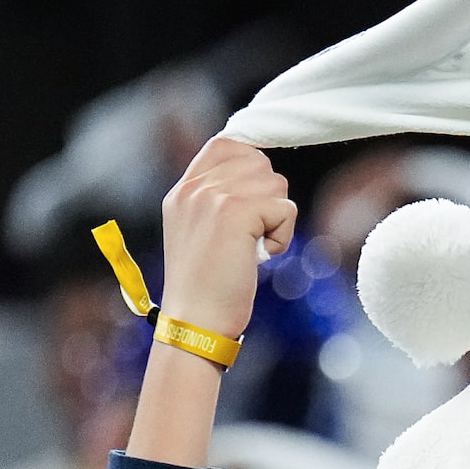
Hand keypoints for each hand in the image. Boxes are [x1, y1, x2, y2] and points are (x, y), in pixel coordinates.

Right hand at [158, 137, 298, 340]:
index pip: (227, 146)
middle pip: (259, 163)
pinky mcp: (236, 213)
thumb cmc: (205, 289)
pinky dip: (281, 238)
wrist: (195, 322)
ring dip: (275, 220)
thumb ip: (218, 200)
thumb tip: (261, 178)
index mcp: (184, 190)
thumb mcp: (200, 233)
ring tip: (249, 249)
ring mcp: (213, 197)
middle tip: (249, 237)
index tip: (254, 205)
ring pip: (276, 184)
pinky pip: (285, 209)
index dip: (252, 169)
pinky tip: (257, 259)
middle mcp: (195, 188)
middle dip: (267, 200)